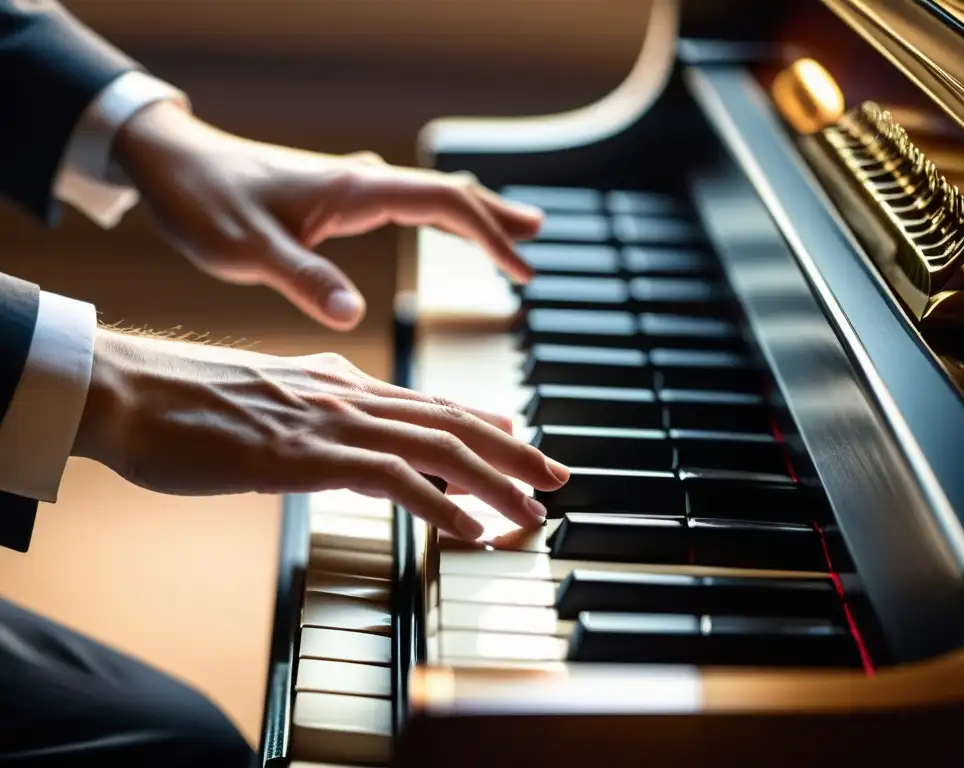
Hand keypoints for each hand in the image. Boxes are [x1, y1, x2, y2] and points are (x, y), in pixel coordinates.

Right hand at [72, 329, 568, 539]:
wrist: (130, 390)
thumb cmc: (188, 402)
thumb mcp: (270, 400)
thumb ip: (319, 413)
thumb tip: (352, 438)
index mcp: (339, 382)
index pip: (430, 401)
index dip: (483, 420)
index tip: (520, 438)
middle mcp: (348, 395)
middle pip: (451, 420)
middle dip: (512, 451)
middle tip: (555, 475)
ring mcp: (330, 421)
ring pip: (437, 445)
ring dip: (493, 480)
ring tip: (532, 508)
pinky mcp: (306, 454)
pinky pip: (392, 478)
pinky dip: (439, 504)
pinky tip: (468, 527)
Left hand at [113, 102, 542, 330]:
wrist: (171, 163)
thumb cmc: (206, 202)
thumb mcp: (249, 250)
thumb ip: (304, 279)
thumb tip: (355, 315)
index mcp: (354, 191)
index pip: (443, 204)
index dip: (488, 236)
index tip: (521, 271)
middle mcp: (361, 182)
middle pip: (449, 193)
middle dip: (495, 217)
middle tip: (537, 239)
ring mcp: (351, 186)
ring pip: (430, 194)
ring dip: (474, 213)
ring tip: (514, 231)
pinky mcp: (337, 197)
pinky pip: (406, 202)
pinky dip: (440, 217)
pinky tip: (445, 228)